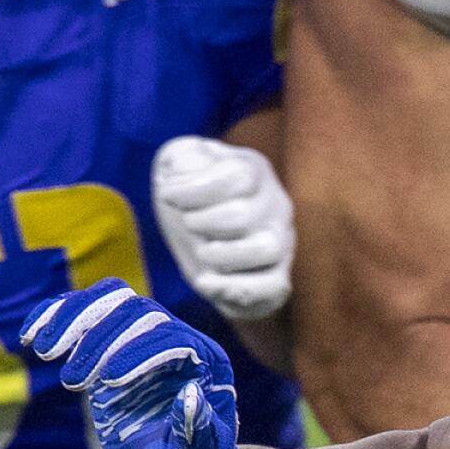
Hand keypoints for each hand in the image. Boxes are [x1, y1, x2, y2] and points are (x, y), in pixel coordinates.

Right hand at [21, 278, 254, 448]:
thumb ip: (199, 433)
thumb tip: (190, 395)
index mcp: (207, 362)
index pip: (172, 337)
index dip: (138, 353)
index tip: (106, 382)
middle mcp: (179, 339)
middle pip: (139, 311)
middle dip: (100, 338)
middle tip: (70, 380)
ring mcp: (144, 337)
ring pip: (111, 300)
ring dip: (73, 318)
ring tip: (43, 350)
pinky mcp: (114, 343)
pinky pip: (86, 312)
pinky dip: (56, 316)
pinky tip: (30, 335)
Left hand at [151, 135, 294, 320]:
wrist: (200, 232)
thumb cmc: (190, 193)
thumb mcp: (178, 163)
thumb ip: (181, 158)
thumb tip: (186, 170)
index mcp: (254, 171)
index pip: (238, 176)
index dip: (196, 189)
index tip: (167, 195)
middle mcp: (275, 205)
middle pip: (244, 215)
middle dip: (202, 222)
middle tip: (187, 223)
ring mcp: (281, 242)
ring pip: (267, 250)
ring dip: (223, 255)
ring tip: (201, 252)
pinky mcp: (276, 276)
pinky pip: (272, 288)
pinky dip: (237, 290)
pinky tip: (205, 283)